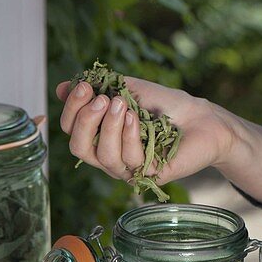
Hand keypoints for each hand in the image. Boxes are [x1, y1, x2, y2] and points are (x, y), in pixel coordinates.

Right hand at [56, 76, 232, 185]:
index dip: (72, 109)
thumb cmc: (164, 104)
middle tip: (101, 99)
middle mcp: (109, 155)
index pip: (72, 130)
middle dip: (85, 121)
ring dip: (109, 127)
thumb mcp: (127, 89)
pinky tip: (137, 119)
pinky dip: (129, 136)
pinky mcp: (148, 175)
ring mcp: (128, 168)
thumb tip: (61, 88)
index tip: (84, 86)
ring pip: (103, 156)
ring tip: (122, 105)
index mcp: (100, 135)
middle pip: (79, 148)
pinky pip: (129, 160)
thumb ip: (97, 88)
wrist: (201, 118)